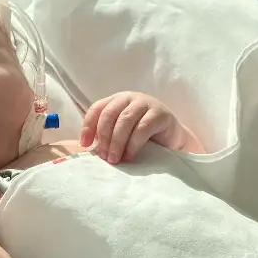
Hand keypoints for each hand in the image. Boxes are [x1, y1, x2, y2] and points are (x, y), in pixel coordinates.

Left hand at [80, 92, 201, 163]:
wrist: (171, 137)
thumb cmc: (142, 136)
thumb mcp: (121, 132)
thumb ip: (107, 134)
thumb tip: (88, 146)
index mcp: (116, 100)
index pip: (97, 109)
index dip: (88, 126)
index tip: (85, 145)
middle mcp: (129, 98)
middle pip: (109, 114)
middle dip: (104, 137)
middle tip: (104, 156)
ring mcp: (146, 103)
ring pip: (124, 121)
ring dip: (116, 142)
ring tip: (114, 159)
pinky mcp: (160, 114)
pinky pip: (142, 128)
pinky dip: (132, 144)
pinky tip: (130, 156)